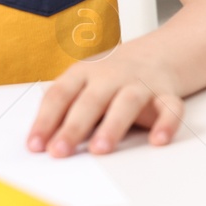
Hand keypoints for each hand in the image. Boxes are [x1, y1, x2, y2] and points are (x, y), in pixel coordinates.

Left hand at [28, 49, 183, 157]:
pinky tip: (158, 140)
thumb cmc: (111, 77)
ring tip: (100, 149)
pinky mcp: (166, 94)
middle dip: (74, 127)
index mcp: (84, 72)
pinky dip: (167, 123)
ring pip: (128, 102)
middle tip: (60, 151)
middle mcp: (112, 76)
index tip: (35, 146)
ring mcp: (141, 84)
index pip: (60, 94)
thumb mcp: (82, 82)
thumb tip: (41, 143)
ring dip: (113, 126)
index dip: (45, 120)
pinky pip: (170, 107)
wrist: (158, 53)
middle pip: (92, 100)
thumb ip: (64, 108)